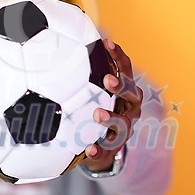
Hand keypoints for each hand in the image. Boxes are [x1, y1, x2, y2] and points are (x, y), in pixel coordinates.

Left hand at [81, 39, 142, 171]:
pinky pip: (107, 150)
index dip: (118, 56)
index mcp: (125, 91)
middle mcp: (130, 108)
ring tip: (98, 113)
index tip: (107, 43)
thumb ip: (84, 76)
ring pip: (123, 123)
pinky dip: (99, 150)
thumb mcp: (95, 93)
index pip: (125, 69)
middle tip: (107, 80)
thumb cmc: (97, 112)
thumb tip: (61, 48)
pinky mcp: (113, 148)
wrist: (101, 148)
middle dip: (122, 86)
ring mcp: (124, 129)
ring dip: (111, 117)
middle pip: (133, 94)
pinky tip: (90, 149)